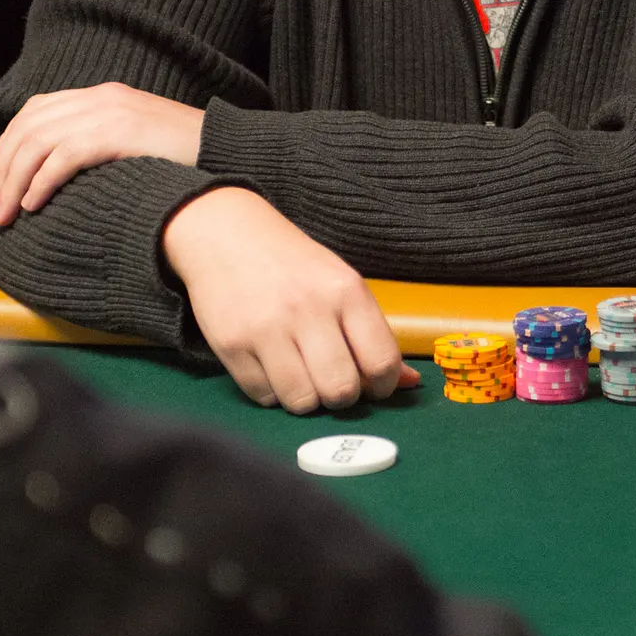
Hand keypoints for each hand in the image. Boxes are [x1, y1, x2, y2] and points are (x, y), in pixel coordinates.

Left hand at [0, 84, 204, 223]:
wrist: (227, 150)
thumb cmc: (184, 158)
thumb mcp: (136, 140)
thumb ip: (102, 143)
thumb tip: (62, 174)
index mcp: (102, 95)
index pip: (36, 110)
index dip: (7, 142)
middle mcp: (100, 98)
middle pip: (28, 127)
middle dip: (2, 169)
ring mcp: (109, 112)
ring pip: (38, 143)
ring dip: (13, 182)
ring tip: (4, 215)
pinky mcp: (118, 133)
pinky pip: (64, 156)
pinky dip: (41, 181)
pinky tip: (32, 205)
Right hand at [163, 185, 419, 413]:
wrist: (225, 233)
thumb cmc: (292, 264)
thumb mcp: (340, 284)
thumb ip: (373, 334)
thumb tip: (410, 384)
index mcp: (345, 290)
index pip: (381, 362)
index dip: (384, 386)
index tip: (374, 385)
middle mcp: (308, 309)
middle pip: (342, 391)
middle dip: (341, 397)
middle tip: (332, 381)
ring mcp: (266, 328)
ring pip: (303, 402)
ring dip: (306, 398)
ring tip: (300, 374)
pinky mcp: (231, 345)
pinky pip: (264, 397)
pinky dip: (272, 392)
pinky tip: (271, 366)